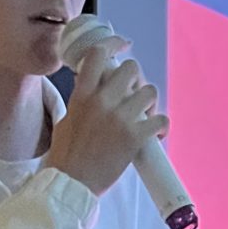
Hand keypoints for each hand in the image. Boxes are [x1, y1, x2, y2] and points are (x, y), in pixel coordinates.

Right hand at [45, 37, 166, 195]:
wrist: (71, 184)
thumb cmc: (66, 157)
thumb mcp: (66, 121)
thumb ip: (81, 101)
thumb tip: (90, 88)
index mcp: (82, 95)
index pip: (98, 54)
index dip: (114, 44)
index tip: (123, 44)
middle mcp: (102, 101)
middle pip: (131, 68)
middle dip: (136, 80)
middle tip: (132, 96)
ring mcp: (120, 118)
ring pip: (150, 92)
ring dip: (149, 103)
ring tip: (142, 117)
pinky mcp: (135, 137)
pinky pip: (160, 120)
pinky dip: (161, 126)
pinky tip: (156, 133)